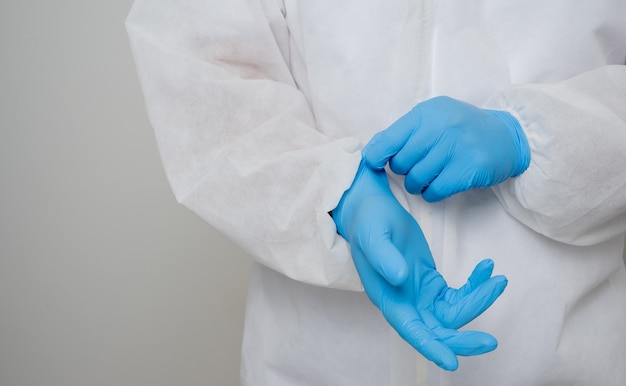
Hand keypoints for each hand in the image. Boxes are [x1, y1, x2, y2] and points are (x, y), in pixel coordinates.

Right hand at [332, 163, 507, 369]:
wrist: (370, 210)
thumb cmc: (367, 223)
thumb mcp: (372, 236)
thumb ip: (384, 256)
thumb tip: (400, 277)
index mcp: (388, 298)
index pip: (410, 330)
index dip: (430, 347)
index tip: (451, 361)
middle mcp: (405, 303)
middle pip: (436, 330)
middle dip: (463, 339)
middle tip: (491, 341)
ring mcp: (419, 294)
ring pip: (453, 313)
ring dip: (477, 302)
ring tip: (498, 280)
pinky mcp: (431, 283)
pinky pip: (458, 294)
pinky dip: (475, 285)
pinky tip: (486, 268)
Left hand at [362, 96, 529, 201]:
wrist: (506, 136)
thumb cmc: (461, 129)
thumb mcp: (432, 119)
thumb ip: (402, 133)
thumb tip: (371, 152)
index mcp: (426, 113)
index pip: (388, 139)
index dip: (377, 156)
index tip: (376, 164)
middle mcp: (441, 127)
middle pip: (401, 163)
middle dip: (404, 171)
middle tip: (416, 167)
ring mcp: (457, 147)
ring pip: (416, 179)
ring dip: (417, 185)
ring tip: (428, 177)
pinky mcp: (469, 168)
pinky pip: (435, 191)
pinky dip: (431, 194)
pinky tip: (439, 185)